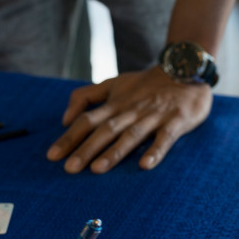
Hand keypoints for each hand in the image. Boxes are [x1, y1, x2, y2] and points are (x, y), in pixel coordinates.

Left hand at [46, 66, 211, 172]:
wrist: (185, 68)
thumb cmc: (145, 84)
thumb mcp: (112, 83)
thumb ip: (86, 97)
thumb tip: (64, 119)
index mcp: (114, 103)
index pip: (86, 121)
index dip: (69, 137)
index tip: (52, 156)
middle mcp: (130, 110)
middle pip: (104, 130)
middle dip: (86, 149)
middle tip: (69, 168)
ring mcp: (153, 116)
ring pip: (130, 135)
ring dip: (114, 152)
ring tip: (98, 169)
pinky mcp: (176, 121)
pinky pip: (165, 138)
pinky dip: (155, 151)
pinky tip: (144, 165)